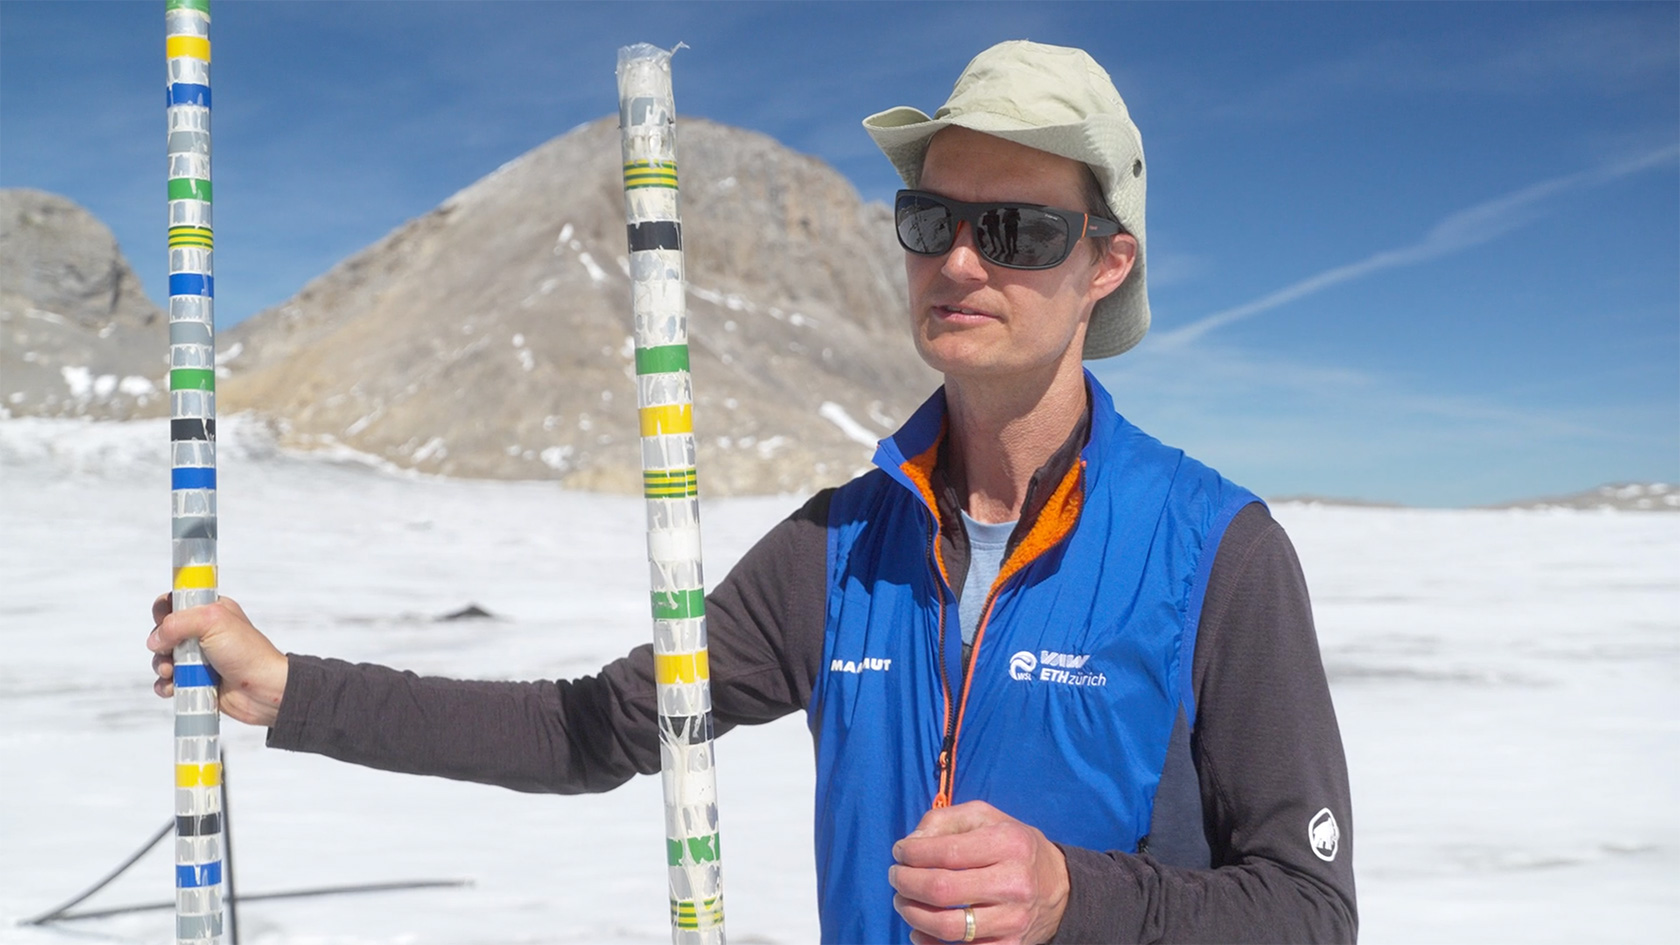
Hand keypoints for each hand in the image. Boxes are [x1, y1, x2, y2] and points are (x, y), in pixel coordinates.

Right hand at [149, 593, 288, 726]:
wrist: (262, 689)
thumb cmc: (246, 652)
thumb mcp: (214, 622)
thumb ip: (178, 622)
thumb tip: (155, 639)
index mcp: (209, 611)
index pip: (176, 603)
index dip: (164, 610)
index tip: (163, 619)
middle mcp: (202, 633)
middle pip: (163, 633)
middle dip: (160, 643)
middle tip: (170, 651)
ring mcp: (198, 657)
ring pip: (162, 658)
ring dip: (161, 666)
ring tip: (172, 672)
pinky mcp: (194, 680)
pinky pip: (167, 681)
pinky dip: (165, 685)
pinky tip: (172, 688)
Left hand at [889, 800, 1068, 944]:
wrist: (1059, 887)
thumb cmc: (1012, 846)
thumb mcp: (985, 817)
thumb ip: (944, 820)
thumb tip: (911, 844)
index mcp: (1009, 844)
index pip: (946, 852)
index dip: (912, 853)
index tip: (900, 852)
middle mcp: (1015, 883)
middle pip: (942, 890)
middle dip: (907, 883)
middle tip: (896, 877)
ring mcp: (1013, 920)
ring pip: (948, 927)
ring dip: (913, 914)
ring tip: (903, 901)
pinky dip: (930, 944)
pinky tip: (919, 930)